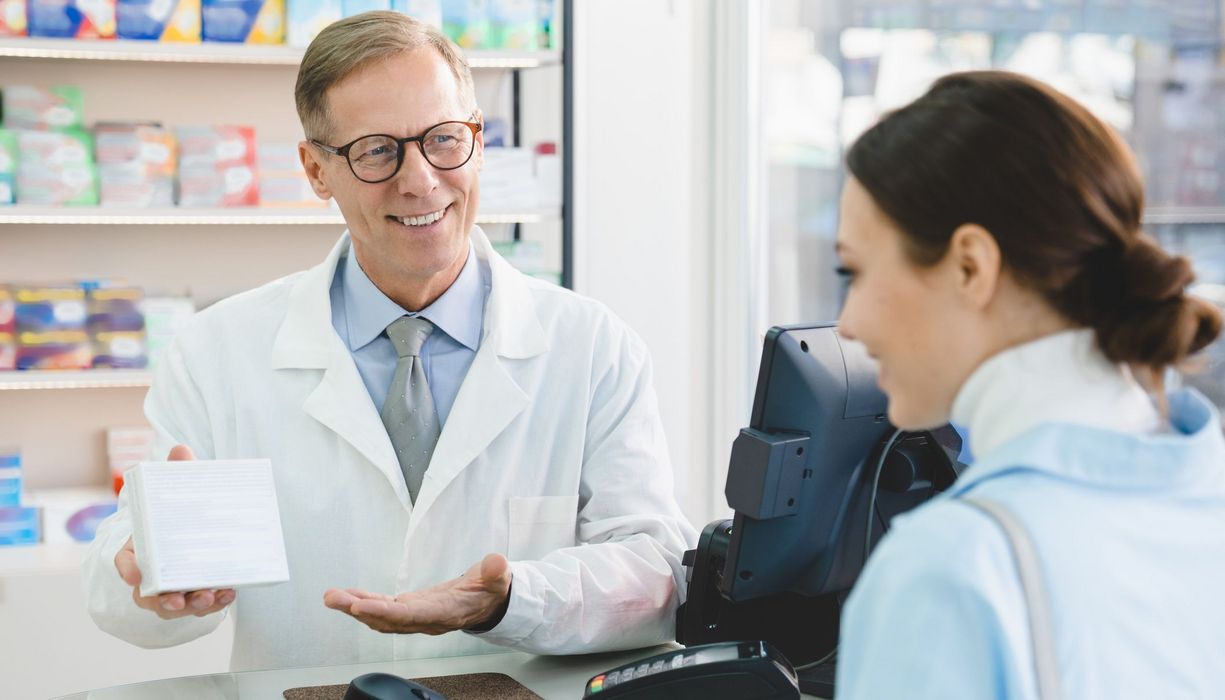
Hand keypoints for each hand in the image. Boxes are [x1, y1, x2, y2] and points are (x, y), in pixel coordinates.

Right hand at [113, 444, 236, 619]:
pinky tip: (228, 593)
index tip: (136, 576)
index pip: (125, 560)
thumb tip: (181, 449)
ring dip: (191, 606)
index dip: (128, 569)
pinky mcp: (199, 593)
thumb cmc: (180, 514)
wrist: (199, 531)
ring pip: (175, 606)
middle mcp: (154, 573)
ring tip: (208, 598)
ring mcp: (176, 587)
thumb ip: (179, 474)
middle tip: (178, 598)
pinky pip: (202, 606)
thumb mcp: (178, 494)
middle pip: (149, 596)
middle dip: (163, 600)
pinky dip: (216, 603)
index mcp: (142, 548)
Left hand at [324, 553, 512, 634]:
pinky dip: (363, 602)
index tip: (362, 605)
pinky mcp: (409, 609)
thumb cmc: (491, 590)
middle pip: (389, 619)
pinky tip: (347, 595)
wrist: (489, 602)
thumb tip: (496, 562)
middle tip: (334, 598)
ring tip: (332, 596)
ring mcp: (415, 616)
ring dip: (354, 608)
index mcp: (446, 612)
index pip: (413, 615)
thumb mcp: (499, 579)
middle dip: (359, 610)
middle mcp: (426, 620)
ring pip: (380, 617)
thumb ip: (496, 573)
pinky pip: (382, 609)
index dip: (387, 612)